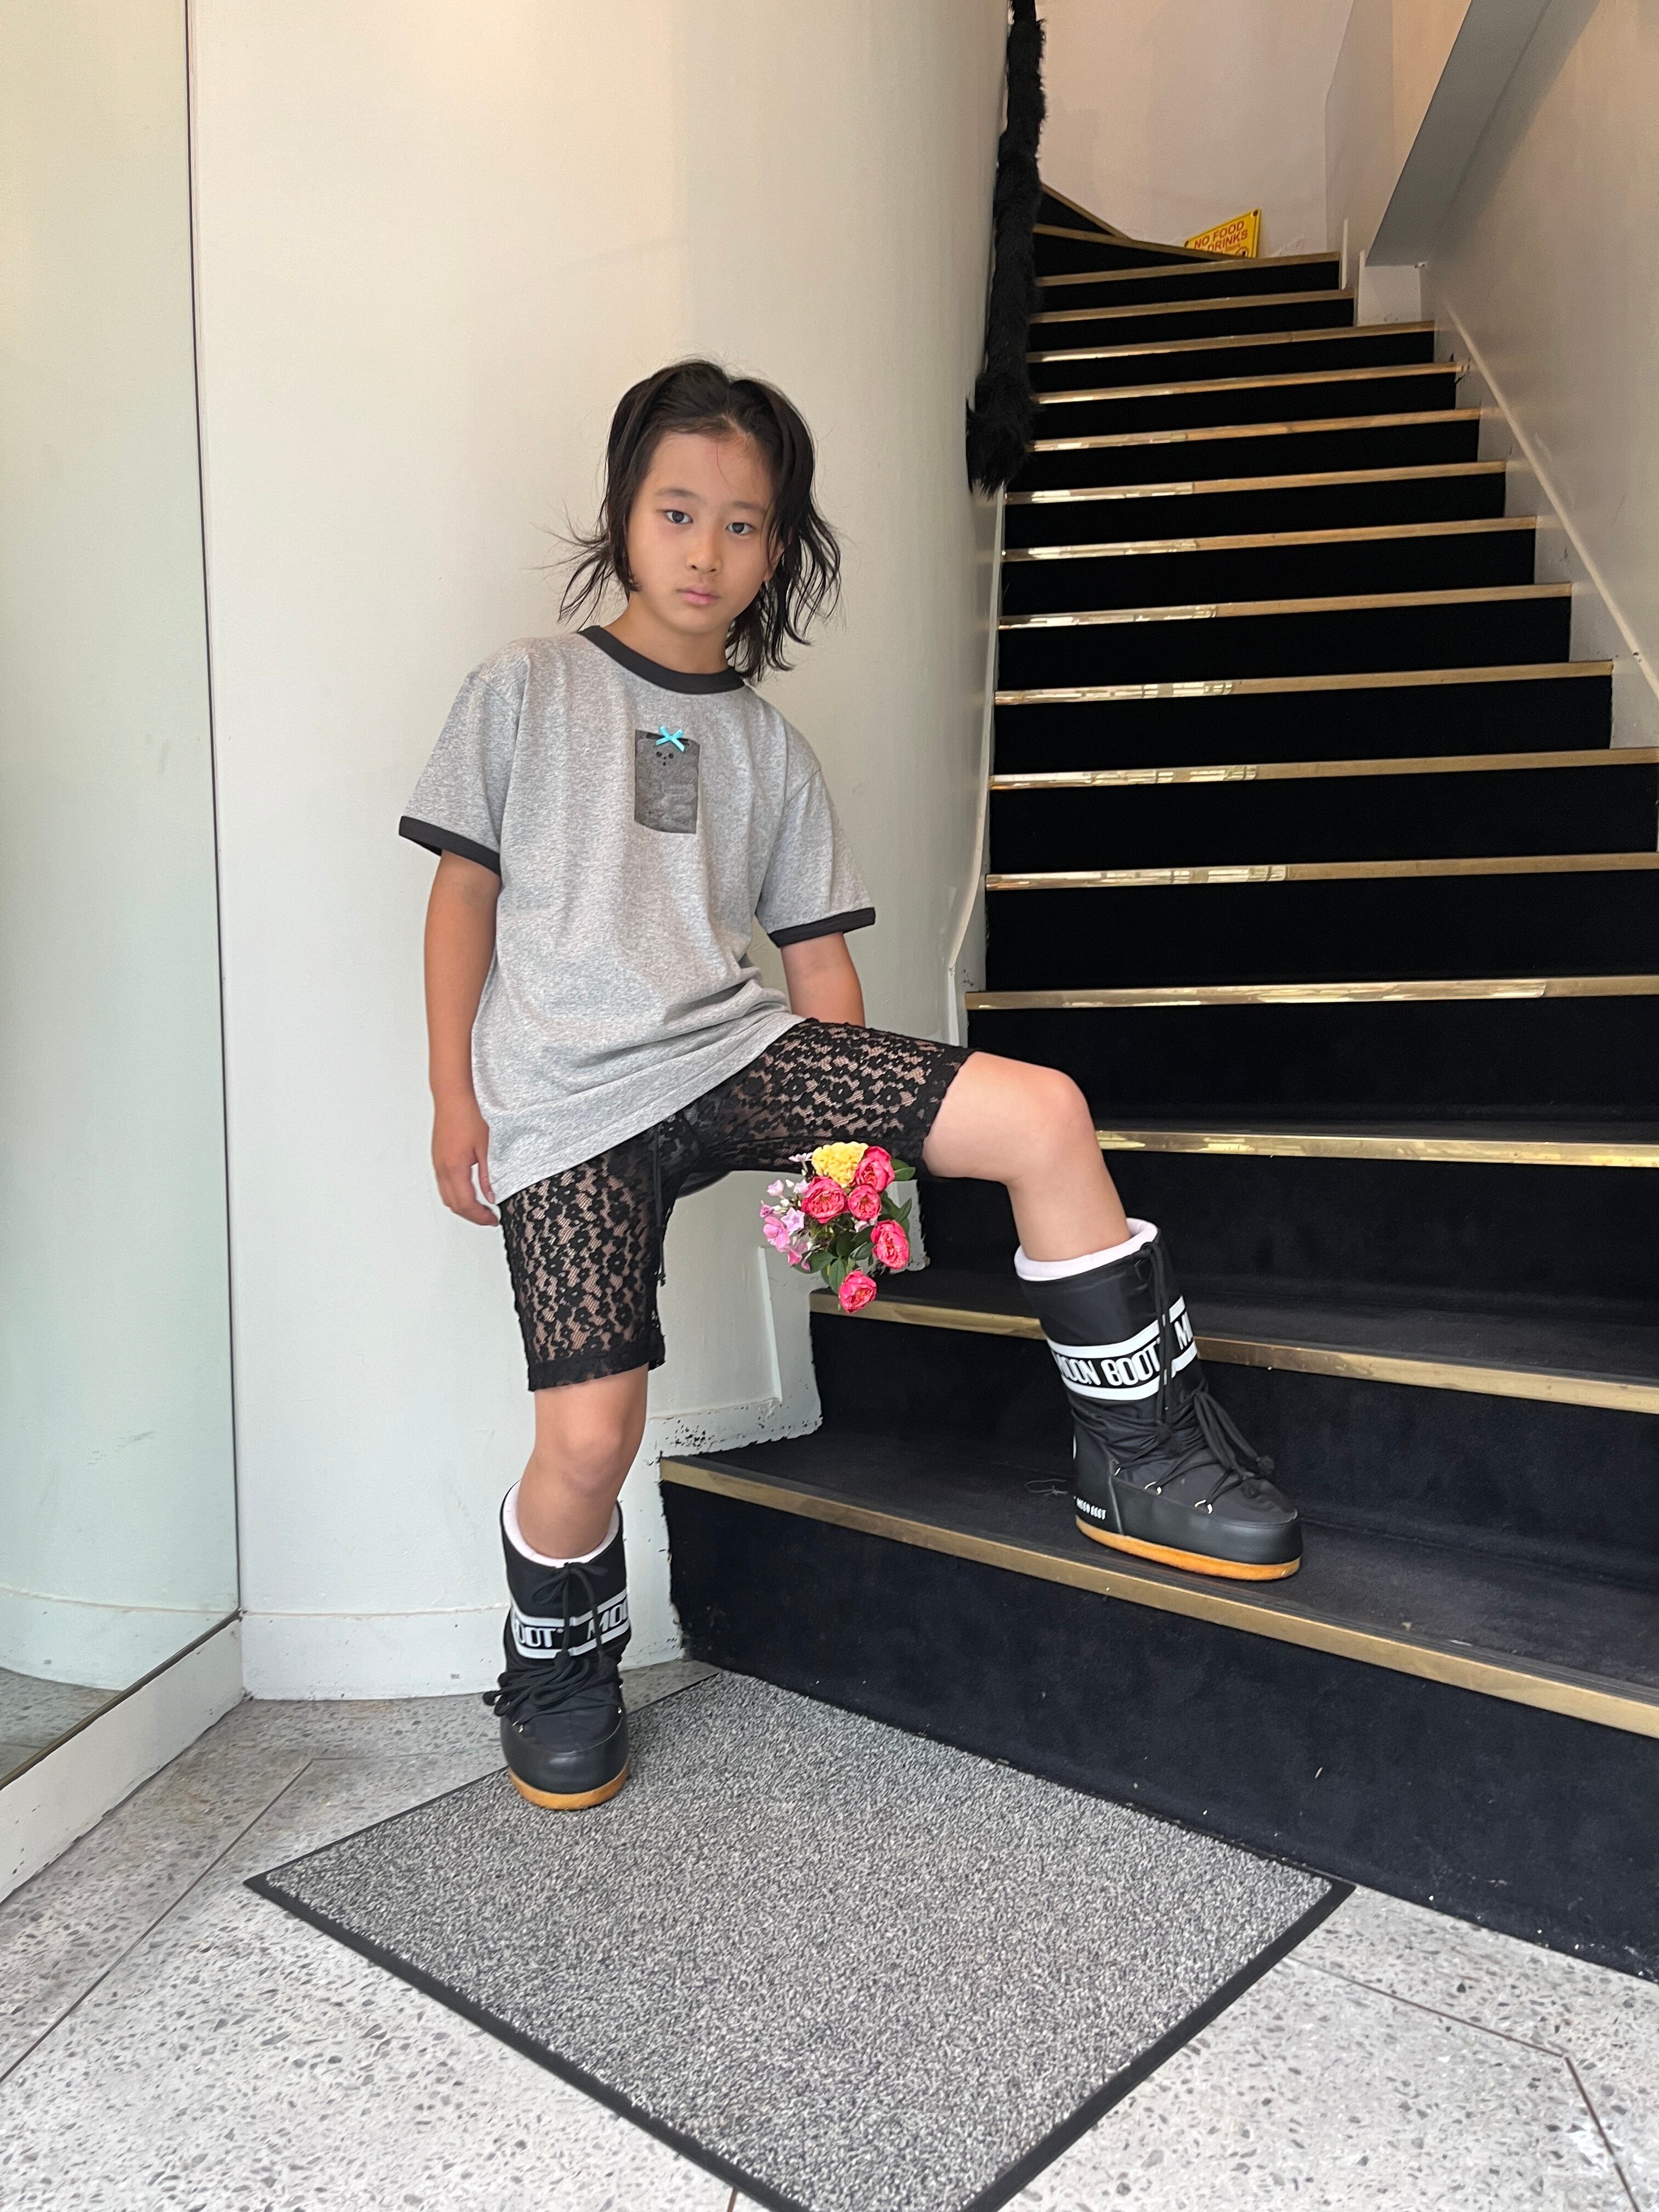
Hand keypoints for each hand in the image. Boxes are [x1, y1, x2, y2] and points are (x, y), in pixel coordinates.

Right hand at [432, 1095, 497, 1223]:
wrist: (453, 1098)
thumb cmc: (468, 1115)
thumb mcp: (485, 1148)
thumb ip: (487, 1175)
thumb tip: (491, 1196)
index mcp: (454, 1167)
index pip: (466, 1203)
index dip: (480, 1216)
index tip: (492, 1220)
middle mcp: (442, 1168)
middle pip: (454, 1205)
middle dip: (471, 1216)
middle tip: (489, 1219)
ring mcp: (437, 1164)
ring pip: (447, 1197)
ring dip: (462, 1207)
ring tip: (480, 1209)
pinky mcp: (438, 1159)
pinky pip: (444, 1186)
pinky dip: (456, 1195)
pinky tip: (468, 1193)